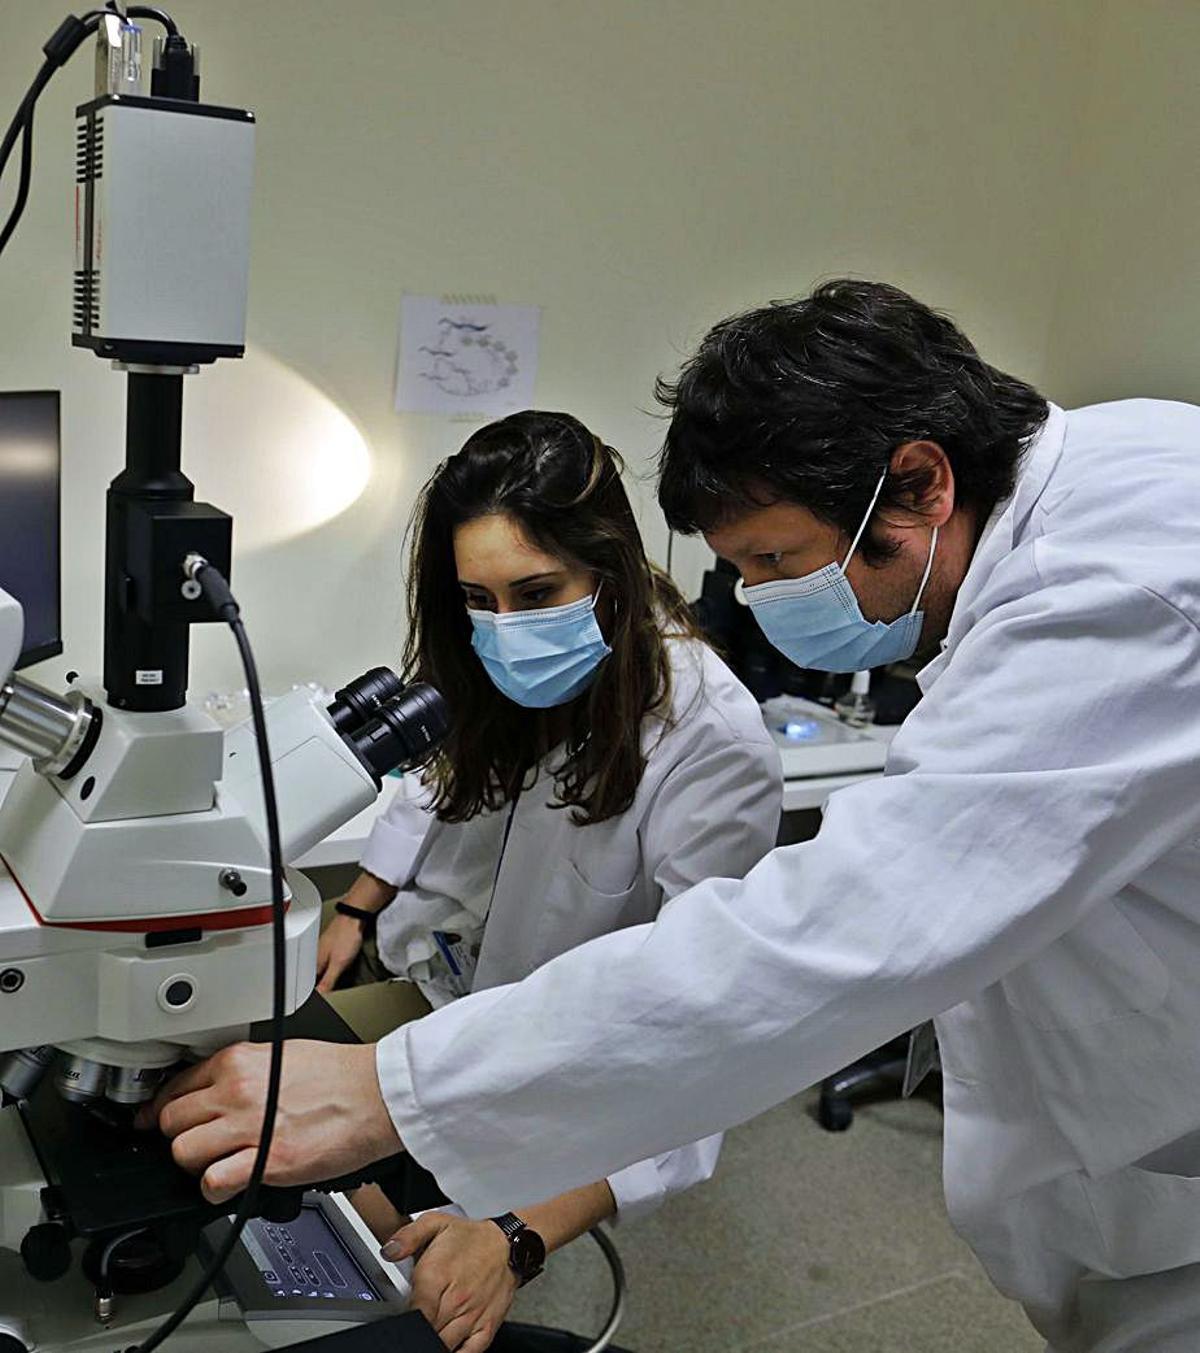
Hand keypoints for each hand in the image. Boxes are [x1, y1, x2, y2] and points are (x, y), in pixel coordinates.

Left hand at [137, 1040, 401, 1203]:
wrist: (378, 1093)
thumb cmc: (342, 1075)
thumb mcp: (283, 1053)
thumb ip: (245, 1070)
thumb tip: (220, 1088)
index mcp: (239, 1060)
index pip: (176, 1086)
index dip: (165, 1108)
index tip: (162, 1119)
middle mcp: (237, 1090)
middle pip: (172, 1121)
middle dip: (180, 1135)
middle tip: (197, 1143)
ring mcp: (249, 1127)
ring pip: (183, 1153)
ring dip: (195, 1164)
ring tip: (215, 1164)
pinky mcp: (265, 1162)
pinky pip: (211, 1182)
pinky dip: (213, 1190)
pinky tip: (226, 1185)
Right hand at [317, 911, 365, 992]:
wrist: (354, 917)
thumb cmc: (346, 935)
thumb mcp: (339, 963)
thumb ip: (328, 981)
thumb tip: (320, 996)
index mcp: (314, 962)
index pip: (309, 985)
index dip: (316, 994)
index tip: (321, 1000)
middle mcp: (316, 956)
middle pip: (315, 977)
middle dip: (320, 986)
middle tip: (327, 993)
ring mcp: (323, 950)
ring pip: (322, 969)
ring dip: (326, 976)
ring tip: (332, 982)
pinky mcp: (332, 946)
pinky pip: (329, 961)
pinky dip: (333, 967)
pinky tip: (339, 967)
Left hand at [383, 1213, 518, 1351]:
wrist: (508, 1245)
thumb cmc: (471, 1238)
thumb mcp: (435, 1223)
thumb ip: (407, 1236)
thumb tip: (389, 1251)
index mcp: (438, 1276)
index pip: (413, 1313)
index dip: (404, 1319)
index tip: (402, 1314)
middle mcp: (456, 1299)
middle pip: (426, 1332)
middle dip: (417, 1328)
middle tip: (418, 1316)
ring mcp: (472, 1316)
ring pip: (444, 1345)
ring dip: (434, 1339)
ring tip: (433, 1325)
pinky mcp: (487, 1328)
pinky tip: (448, 1345)